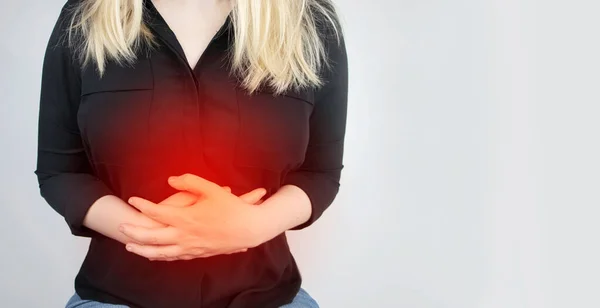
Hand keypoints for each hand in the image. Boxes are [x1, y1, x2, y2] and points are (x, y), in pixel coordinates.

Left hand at [120, 174, 270, 260]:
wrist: (249, 229)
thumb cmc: (232, 208)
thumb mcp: (211, 188)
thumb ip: (190, 182)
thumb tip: (171, 179)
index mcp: (186, 218)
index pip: (157, 213)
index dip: (142, 206)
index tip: (133, 199)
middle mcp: (184, 235)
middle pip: (151, 237)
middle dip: (134, 232)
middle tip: (122, 226)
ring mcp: (190, 247)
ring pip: (159, 252)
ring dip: (142, 250)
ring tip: (129, 246)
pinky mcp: (197, 254)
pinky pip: (174, 258)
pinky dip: (160, 257)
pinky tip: (154, 256)